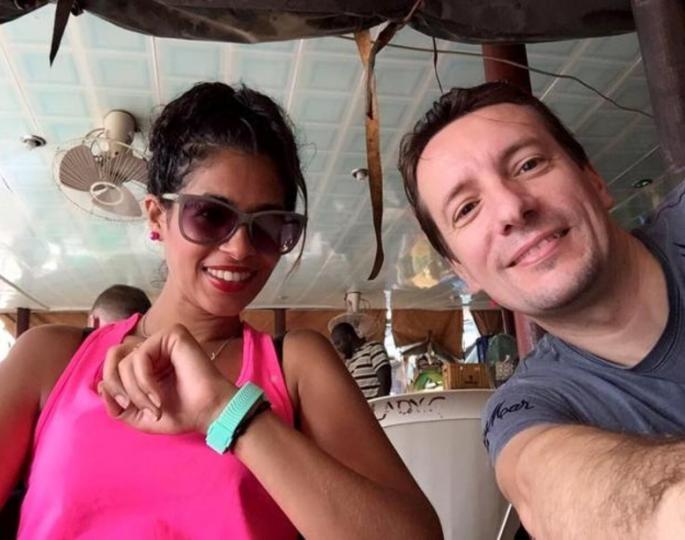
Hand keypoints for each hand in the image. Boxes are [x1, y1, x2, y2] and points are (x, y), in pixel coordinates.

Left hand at [98, 324, 233, 434]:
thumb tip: (98, 384)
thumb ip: (116, 404)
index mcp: (146, 362)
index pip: (113, 363)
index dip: (110, 387)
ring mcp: (163, 340)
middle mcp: (154, 347)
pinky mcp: (172, 335)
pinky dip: (144, 381)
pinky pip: (140, 356)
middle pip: (113, 355)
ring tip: (153, 405)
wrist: (208, 413)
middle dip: (114, 384)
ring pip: (125, 360)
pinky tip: (158, 396)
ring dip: (134, 390)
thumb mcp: (138, 415)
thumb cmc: (180, 413)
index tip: (124, 407)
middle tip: (128, 404)